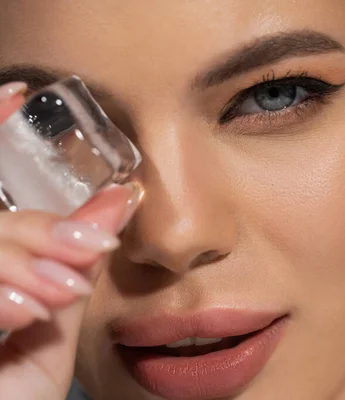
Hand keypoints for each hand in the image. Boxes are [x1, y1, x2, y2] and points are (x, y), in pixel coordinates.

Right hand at [0, 82, 139, 398]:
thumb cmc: (19, 388)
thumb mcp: (53, 325)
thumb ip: (72, 262)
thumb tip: (118, 199)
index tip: (20, 93)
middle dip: (37, 232)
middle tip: (87, 251)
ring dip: (19, 264)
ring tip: (59, 294)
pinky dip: (0, 290)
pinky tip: (24, 314)